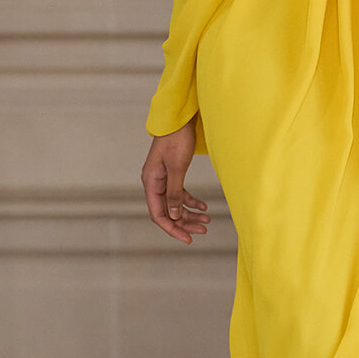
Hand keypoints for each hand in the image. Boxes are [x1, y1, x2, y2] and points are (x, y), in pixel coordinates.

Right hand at [141, 120, 210, 245]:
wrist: (179, 118)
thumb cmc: (177, 139)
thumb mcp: (177, 168)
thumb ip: (174, 192)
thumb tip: (173, 216)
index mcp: (151, 182)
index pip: (158, 214)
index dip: (172, 229)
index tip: (188, 239)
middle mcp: (154, 183)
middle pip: (167, 211)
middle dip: (184, 223)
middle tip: (203, 230)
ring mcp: (163, 179)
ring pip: (175, 204)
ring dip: (189, 214)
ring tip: (207, 220)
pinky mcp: (172, 174)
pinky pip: (180, 193)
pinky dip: (191, 201)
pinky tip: (204, 207)